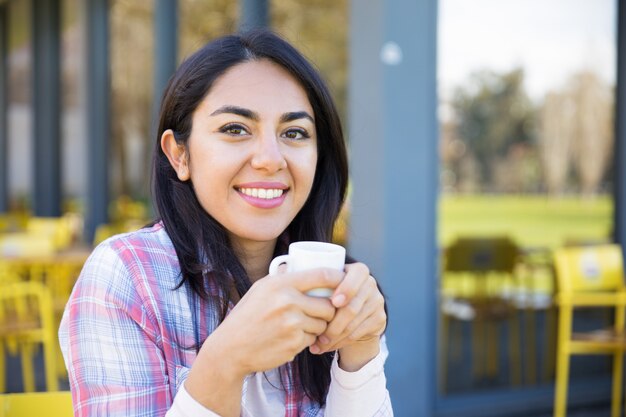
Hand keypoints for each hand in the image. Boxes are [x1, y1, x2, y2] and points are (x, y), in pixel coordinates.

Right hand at [185, 268, 342, 416]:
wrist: (230, 348)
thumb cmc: (246, 316)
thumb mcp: (260, 289)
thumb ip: (281, 277)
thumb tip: (301, 262)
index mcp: (280, 284)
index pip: (322, 275)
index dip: (338, 278)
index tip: (343, 281)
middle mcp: (288, 302)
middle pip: (328, 305)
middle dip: (328, 310)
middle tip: (320, 312)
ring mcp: (292, 324)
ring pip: (323, 324)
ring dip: (318, 327)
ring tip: (301, 326)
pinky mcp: (294, 344)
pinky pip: (312, 340)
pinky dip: (306, 340)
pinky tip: (290, 338)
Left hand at [309, 263, 385, 369]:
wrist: (350, 316)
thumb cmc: (327, 295)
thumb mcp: (321, 283)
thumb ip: (305, 275)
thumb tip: (281, 267)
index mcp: (358, 270)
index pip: (357, 275)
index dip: (346, 288)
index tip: (333, 302)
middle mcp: (370, 283)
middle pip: (354, 305)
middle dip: (335, 322)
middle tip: (318, 333)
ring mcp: (377, 302)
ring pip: (355, 322)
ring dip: (335, 336)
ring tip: (317, 343)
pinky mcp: (380, 319)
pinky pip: (359, 333)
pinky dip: (341, 342)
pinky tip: (328, 346)